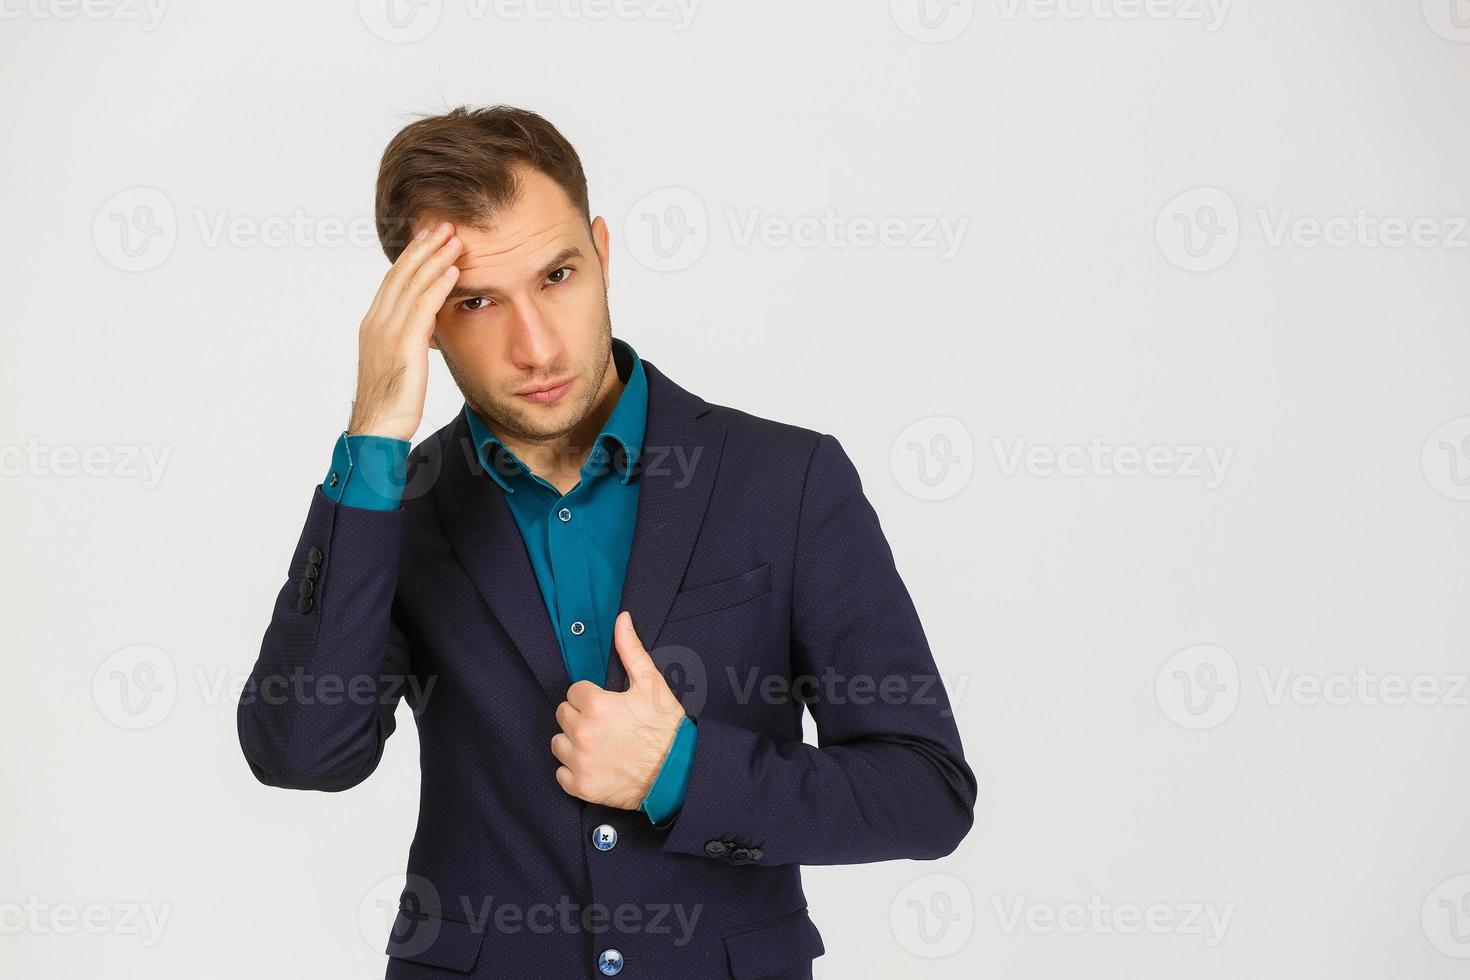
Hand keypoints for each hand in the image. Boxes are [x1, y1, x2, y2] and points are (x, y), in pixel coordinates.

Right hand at [347, 220, 463, 439]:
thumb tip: (425, 328)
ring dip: (435, 258)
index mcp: (374, 325)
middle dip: (424, 247)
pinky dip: (438, 286)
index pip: (394, 280)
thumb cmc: (391, 404)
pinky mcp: (403, 346)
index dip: (412, 256)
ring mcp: (387, 333)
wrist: (377, 430)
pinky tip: (454, 271)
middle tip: (443, 225)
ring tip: (455, 239)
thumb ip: (409, 340)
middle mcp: (377, 323)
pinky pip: (423, 308)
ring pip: (412, 285)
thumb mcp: (399, 363)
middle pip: (401, 274)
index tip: (429, 237)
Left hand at [551, 611, 686, 809]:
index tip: (607, 705)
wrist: (679, 773)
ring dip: (573, 742)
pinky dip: (575, 770)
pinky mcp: (581, 786)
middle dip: (581, 716)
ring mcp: (580, 762)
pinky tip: (596, 765)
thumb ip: (630, 650)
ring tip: (599, 745)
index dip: (591, 697)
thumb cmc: (666, 728)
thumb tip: (621, 619)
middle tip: (605, 724)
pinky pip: (561, 773)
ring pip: (558, 743)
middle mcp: (583, 733)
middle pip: (563, 715)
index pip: (574, 692)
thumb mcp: (651, 684)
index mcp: (596, 705)